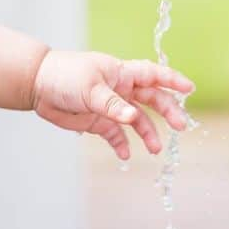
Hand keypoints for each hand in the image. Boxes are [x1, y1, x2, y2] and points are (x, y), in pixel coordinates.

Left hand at [32, 52, 194, 159]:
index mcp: (121, 73)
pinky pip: (116, 135)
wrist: (38, 86)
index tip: (190, 89)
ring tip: (155, 149)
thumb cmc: (65, 76)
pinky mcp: (98, 121)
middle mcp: (120, 89)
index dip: (172, 80)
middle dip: (168, 112)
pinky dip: (122, 144)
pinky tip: (125, 154)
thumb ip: (112, 105)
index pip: (153, 75)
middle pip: (151, 99)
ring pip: (137, 120)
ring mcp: (111, 106)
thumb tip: (132, 117)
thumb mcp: (90, 89)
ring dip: (147, 133)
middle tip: (181, 126)